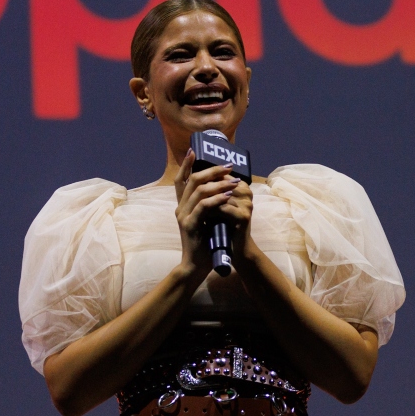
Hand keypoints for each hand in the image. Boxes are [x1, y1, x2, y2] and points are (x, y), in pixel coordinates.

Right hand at [173, 148, 243, 272]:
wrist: (196, 266)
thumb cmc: (205, 243)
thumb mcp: (206, 221)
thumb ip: (209, 206)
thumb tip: (222, 190)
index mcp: (183, 206)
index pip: (181, 180)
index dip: (186, 164)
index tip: (194, 150)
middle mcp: (180, 208)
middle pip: (193, 180)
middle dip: (212, 170)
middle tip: (228, 166)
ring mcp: (184, 217)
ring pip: (199, 191)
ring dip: (218, 184)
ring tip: (234, 182)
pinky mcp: (191, 226)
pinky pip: (203, 207)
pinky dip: (216, 199)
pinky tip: (227, 196)